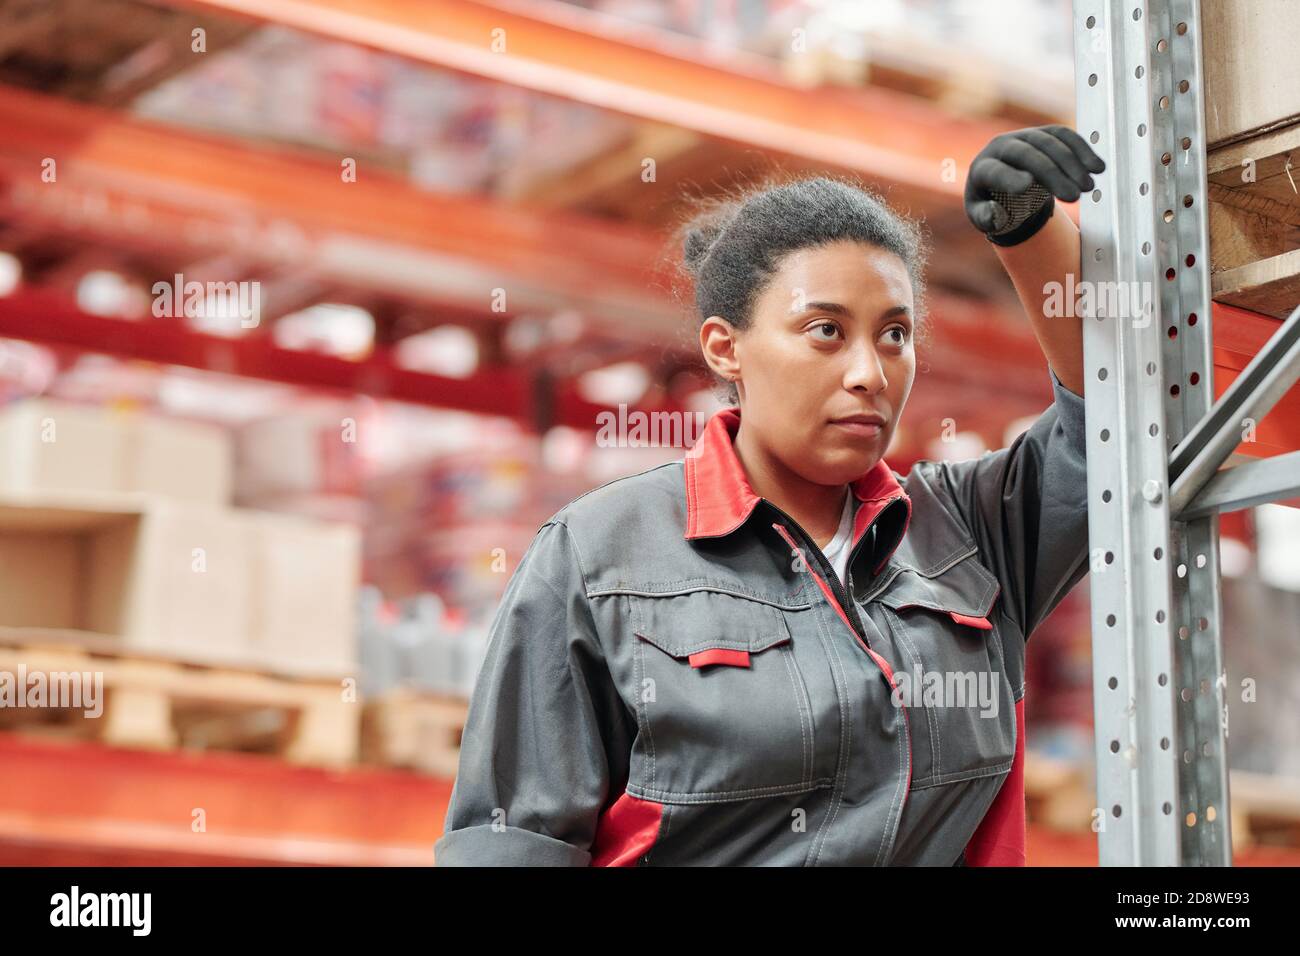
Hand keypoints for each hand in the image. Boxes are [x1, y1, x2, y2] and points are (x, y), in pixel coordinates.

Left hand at [964, 125, 1105, 246]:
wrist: (1002, 182)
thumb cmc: (990, 202)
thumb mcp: (982, 216)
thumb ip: (985, 218)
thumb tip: (994, 214)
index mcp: (982, 168)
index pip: (994, 171)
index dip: (1008, 177)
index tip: (1026, 187)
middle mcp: (1001, 146)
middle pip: (1026, 155)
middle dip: (1051, 174)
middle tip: (1074, 197)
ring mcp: (1023, 136)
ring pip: (1049, 142)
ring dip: (1072, 163)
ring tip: (1088, 187)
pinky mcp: (1043, 133)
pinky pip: (1064, 136)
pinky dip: (1082, 150)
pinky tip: (1097, 167)